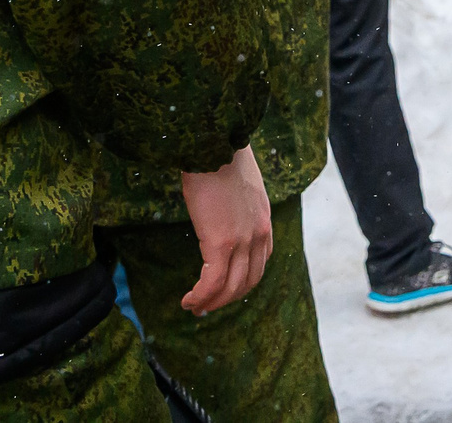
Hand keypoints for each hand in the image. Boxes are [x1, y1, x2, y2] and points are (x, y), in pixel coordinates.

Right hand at [178, 146, 273, 314]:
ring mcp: (243, 241)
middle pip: (248, 280)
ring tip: (194, 307)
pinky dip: (201, 296)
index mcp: (264, 220)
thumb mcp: (241, 184)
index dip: (243, 281)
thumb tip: (222, 210)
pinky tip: (188, 300)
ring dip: (212, 302)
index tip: (226, 289)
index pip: (261, 261)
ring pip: (231, 287)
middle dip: (228, 297)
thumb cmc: (220, 157)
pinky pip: (212, 282)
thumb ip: (238, 204)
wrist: (215, 144)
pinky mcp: (221, 243)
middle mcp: (259, 234)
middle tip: (207, 305)